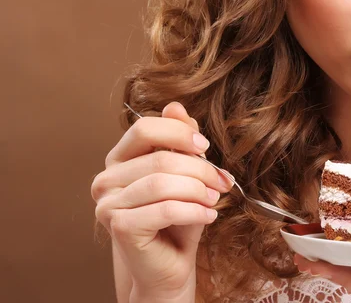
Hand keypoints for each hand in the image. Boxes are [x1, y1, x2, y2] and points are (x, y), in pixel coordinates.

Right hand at [91, 102, 232, 299]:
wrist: (169, 264)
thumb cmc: (177, 218)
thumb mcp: (184, 174)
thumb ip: (179, 142)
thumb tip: (176, 106)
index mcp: (120, 159)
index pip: (144, 128)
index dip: (178, 133)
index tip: (205, 147)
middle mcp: (106, 179)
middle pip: (159, 158)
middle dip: (199, 169)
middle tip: (222, 181)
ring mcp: (108, 204)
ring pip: (161, 184)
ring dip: (198, 190)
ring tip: (215, 198)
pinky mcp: (119, 227)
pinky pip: (163, 210)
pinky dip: (193, 210)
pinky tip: (209, 215)